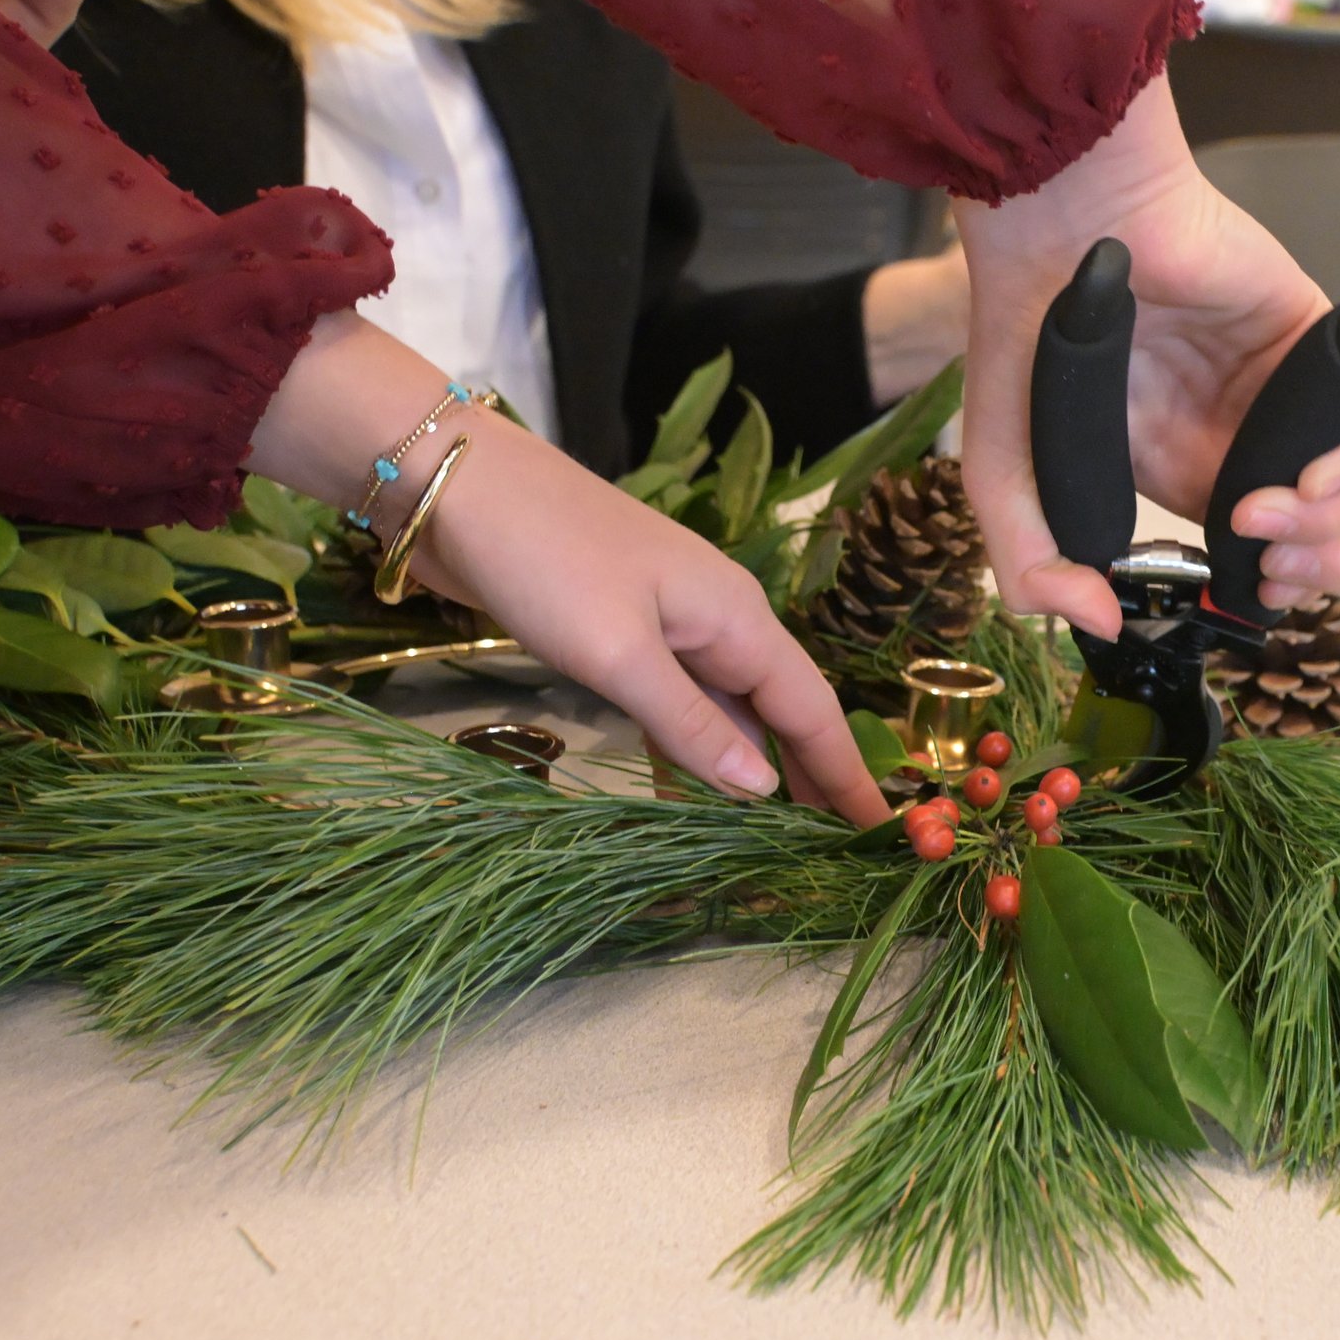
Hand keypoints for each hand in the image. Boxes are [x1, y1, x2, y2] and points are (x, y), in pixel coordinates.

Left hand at [411, 425, 888, 826]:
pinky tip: (686, 801)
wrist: (458, 485)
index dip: (846, 771)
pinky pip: (676, 706)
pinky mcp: (622, 634)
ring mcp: (668, 627)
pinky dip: (688, 754)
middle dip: (809, 780)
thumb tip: (763, 788)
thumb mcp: (618, 651)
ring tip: (769, 847)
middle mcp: (716, 622)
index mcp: (735, 617)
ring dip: (746, 775)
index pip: (811, 708)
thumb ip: (689, 723)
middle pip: (779, 713)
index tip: (882, 829)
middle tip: (834, 855)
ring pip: (727, 713)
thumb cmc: (544, 557)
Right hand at [952, 76, 1339, 640]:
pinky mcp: (1315, 343)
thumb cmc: (1024, 333)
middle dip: (1309, 574)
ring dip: (1323, 530)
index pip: (1254, 551)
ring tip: (1265, 522)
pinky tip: (1301, 485)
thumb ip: (1032, 564)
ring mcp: (1278, 389)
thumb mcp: (1001, 476)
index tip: (1239, 601)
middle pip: (1320, 531)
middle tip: (1270, 576)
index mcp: (1178, 466)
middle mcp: (1236, 431)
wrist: (1057, 230)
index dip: (1261, 591)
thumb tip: (1103, 625)